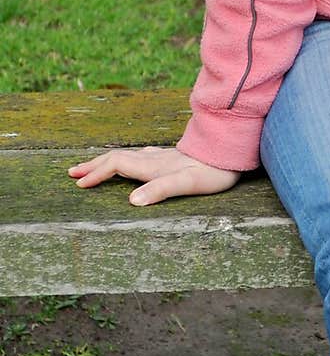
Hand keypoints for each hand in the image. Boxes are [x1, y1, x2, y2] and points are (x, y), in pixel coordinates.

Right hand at [68, 147, 240, 206]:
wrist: (231, 154)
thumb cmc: (212, 173)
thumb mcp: (188, 184)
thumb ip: (160, 190)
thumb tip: (133, 201)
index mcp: (153, 166)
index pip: (116, 165)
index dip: (97, 174)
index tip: (79, 183)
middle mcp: (154, 159)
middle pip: (116, 158)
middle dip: (94, 165)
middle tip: (73, 172)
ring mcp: (163, 157)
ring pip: (127, 156)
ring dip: (107, 162)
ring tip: (94, 167)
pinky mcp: (172, 158)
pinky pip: (140, 157)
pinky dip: (127, 160)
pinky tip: (133, 161)